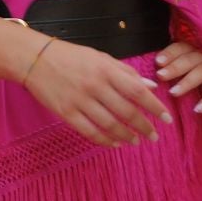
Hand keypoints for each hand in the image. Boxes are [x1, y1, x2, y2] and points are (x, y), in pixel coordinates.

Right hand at [23, 37, 172, 147]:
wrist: (34, 58)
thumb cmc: (71, 56)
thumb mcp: (100, 57)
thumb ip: (126, 72)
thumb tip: (151, 87)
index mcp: (105, 69)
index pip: (137, 92)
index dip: (155, 107)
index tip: (167, 119)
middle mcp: (94, 85)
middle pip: (126, 112)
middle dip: (144, 126)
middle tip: (154, 136)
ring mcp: (79, 100)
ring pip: (109, 125)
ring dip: (126, 135)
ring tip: (135, 141)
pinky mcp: (66, 112)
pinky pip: (89, 131)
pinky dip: (105, 140)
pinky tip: (114, 143)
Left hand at [155, 41, 201, 112]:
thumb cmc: (201, 75)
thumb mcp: (189, 68)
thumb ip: (175, 66)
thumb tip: (154, 73)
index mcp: (196, 49)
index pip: (182, 47)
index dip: (170, 53)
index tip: (158, 62)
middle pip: (191, 59)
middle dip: (175, 67)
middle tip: (160, 76)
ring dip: (188, 81)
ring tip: (173, 93)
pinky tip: (197, 109)